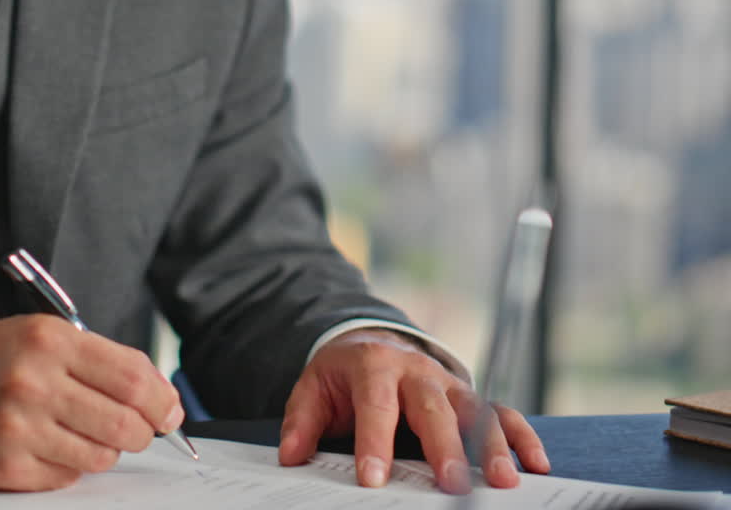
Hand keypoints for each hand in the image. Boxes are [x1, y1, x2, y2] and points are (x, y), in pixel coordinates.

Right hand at [0, 315, 183, 490]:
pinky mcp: (7, 465)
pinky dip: (71, 464)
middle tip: (136, 428)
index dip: (163, 400)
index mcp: (50, 341)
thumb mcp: (43, 336)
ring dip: (105, 448)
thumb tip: (161, 397)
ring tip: (80, 430)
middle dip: (142, 431)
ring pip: (102, 455)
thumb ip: (102, 360)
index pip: (134, 378)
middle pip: (126, 423)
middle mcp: (34, 382)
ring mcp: (19, 427)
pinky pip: (69, 476)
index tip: (170, 411)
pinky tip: (49, 443)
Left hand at [277, 328, 550, 493]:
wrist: (371, 342)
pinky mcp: (470, 395)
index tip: (372, 480)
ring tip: (504, 481)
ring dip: (491, 446)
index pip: (374, 406)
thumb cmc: (343, 374)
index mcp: (373, 366)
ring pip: (475, 411)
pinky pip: (503, 412)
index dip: (373, 444)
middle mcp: (416, 372)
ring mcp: (448, 383)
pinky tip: (536, 464)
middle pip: (432, 408)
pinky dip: (521, 436)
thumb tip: (291, 456)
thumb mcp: (313, 388)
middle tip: (452, 484)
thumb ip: (301, 421)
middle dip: (444, 447)